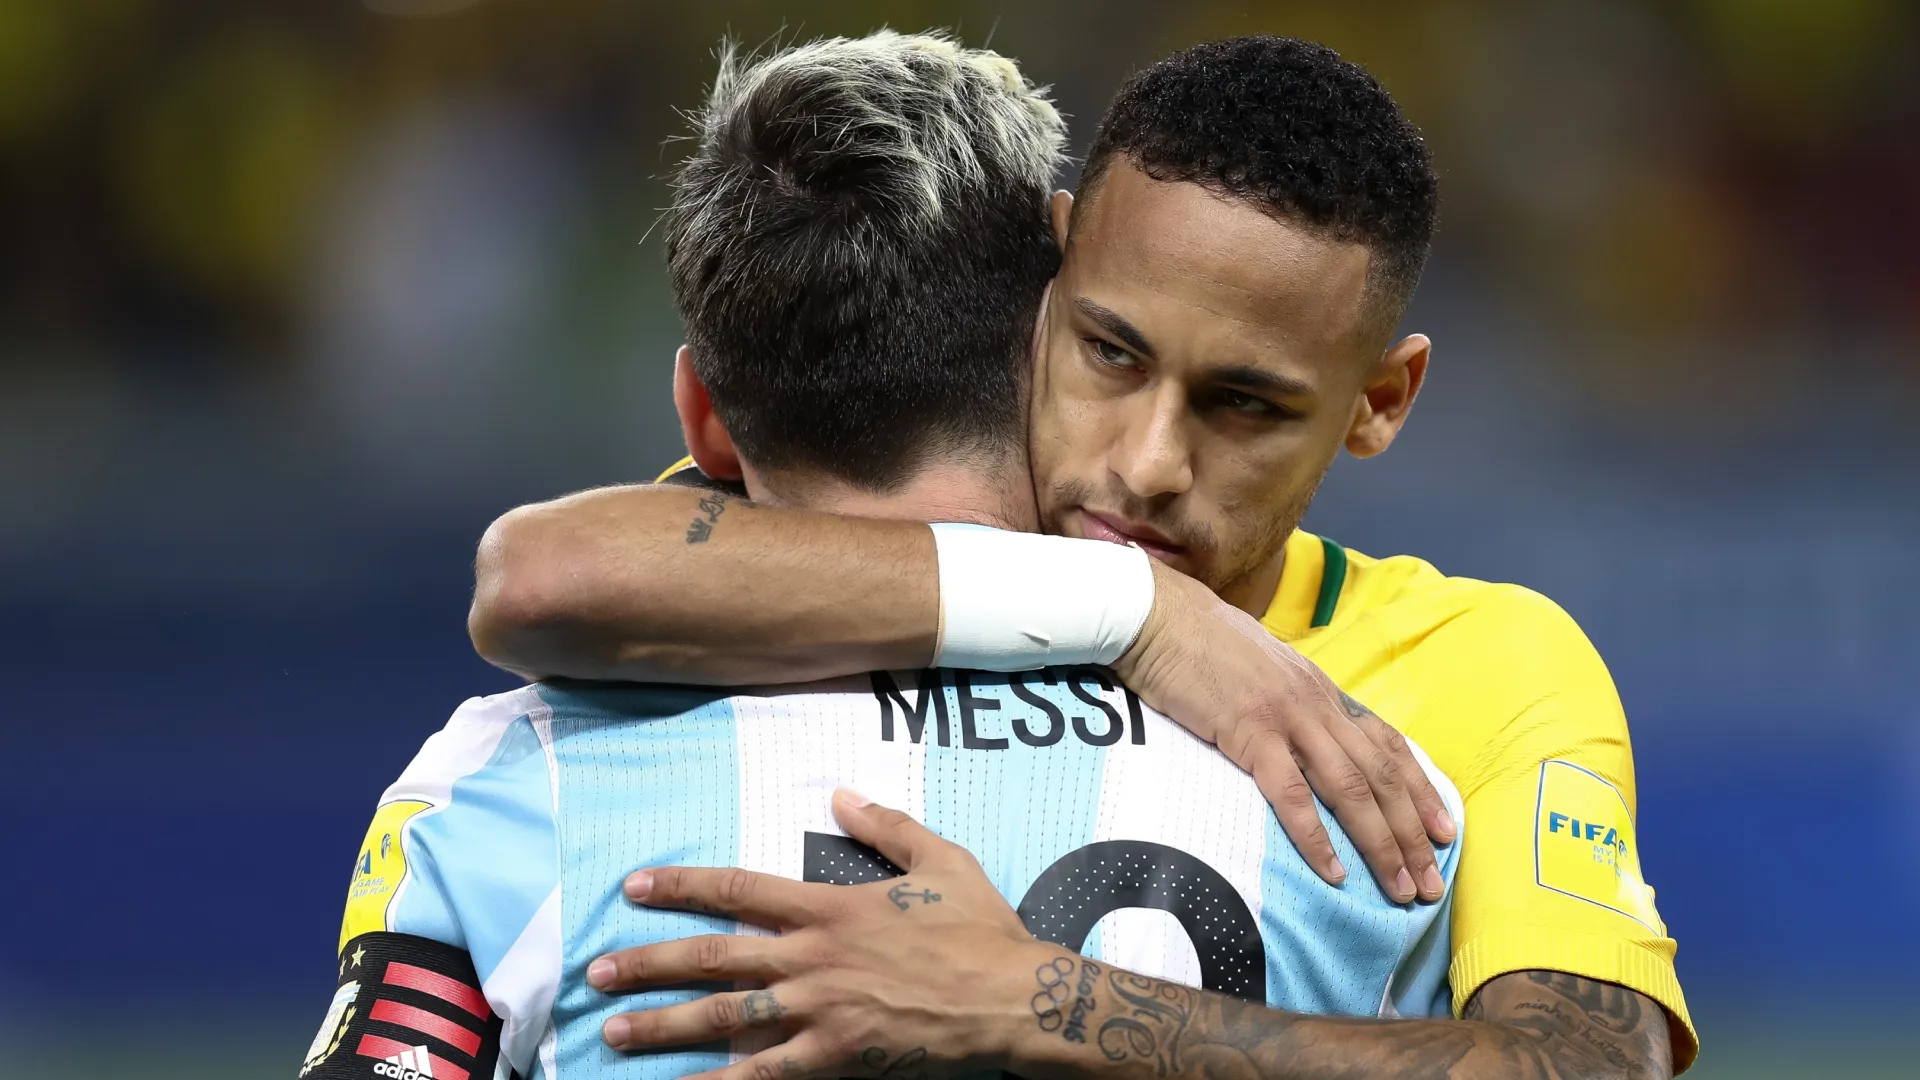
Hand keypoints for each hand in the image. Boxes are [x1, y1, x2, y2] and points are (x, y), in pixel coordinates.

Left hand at [586, 789, 1053, 1079]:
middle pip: (713, 957)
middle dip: (648, 964)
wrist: (1015, 1000)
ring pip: (723, 1019)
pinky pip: (764, 1077)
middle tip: (597, 972)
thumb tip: (838, 792)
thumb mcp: (942, 859)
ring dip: (662, 1026)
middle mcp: (813, 957)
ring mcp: (820, 1012)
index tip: (635, 885)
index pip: (739, 888)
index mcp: (832, 906)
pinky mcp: (835, 1060)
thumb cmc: (983, 930)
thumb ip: (886, 825)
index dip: (681, 886)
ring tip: (612, 1032)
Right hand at [1113, 560, 1454, 902]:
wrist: (1157, 616)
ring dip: (1380, 843)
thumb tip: (1303, 734)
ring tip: (1398, 889)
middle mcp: (1317, 704)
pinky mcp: (1249, 732)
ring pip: (1351, 789)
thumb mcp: (1261, 669)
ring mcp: (1286, 718)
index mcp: (1321, 690)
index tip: (1445, 831)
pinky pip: (1291, 793)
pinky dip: (1316, 837)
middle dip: (1412, 834)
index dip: (1421, 791)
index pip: (1387, 745)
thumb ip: (1289, 702)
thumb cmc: (1198, 643)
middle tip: (1430, 885)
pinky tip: (1333, 871)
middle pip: (1380, 776)